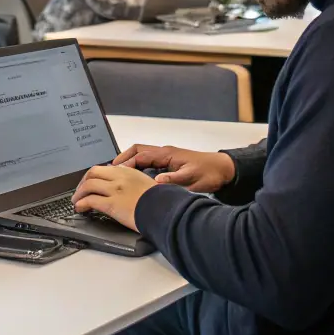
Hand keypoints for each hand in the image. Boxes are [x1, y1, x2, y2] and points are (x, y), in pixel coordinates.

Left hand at [72, 165, 154, 230]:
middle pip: (93, 172)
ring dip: (79, 193)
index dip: (95, 175)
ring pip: (89, 185)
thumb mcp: (148, 185)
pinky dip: (82, 203)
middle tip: (80, 190)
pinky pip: (91, 200)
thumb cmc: (161, 201)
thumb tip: (130, 189)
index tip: (92, 182)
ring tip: (76, 201)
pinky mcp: (111, 204)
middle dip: (83, 181)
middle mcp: (119, 178)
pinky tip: (80, 208)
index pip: (106, 168)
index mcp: (129, 172)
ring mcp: (115, 190)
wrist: (165, 210)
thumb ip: (136, 183)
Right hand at [112, 145, 236, 192]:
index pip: (140, 154)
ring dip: (130, 163)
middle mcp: (164, 153)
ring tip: (118, 174)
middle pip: (137, 151)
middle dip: (123, 158)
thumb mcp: (191, 178)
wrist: (223, 170)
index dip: (126, 162)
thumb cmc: (209, 172)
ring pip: (142, 156)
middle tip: (110, 170)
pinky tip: (136, 179)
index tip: (115, 171)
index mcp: (167, 154)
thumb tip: (155, 183)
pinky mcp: (169, 164)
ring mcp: (166, 158)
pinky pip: (149, 163)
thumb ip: (173, 180)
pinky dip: (139, 167)